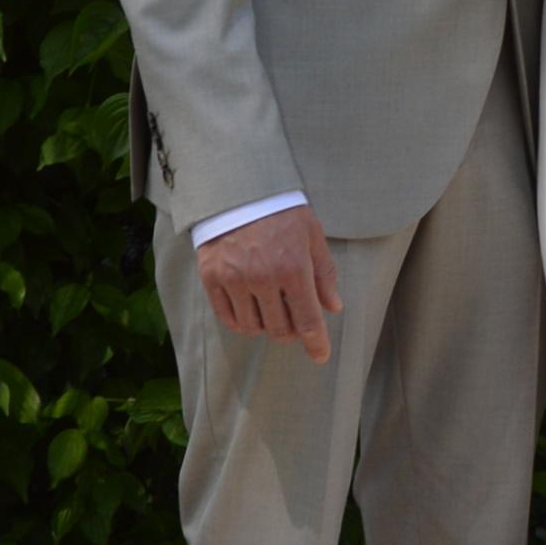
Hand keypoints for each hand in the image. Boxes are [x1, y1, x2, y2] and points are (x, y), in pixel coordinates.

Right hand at [198, 204, 342, 362]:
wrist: (237, 188)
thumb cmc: (280, 210)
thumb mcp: (312, 235)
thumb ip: (324, 273)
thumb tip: (333, 307)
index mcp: (293, 268)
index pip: (307, 320)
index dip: (316, 343)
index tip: (320, 356)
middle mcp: (263, 278)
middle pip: (279, 329)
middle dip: (290, 331)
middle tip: (292, 320)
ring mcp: (235, 279)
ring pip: (252, 327)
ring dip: (265, 326)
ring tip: (269, 310)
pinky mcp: (212, 278)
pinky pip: (227, 317)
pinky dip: (240, 322)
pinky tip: (248, 310)